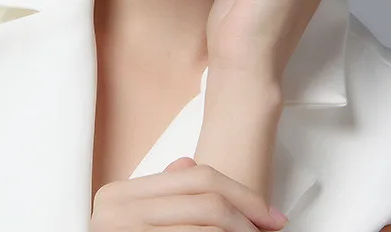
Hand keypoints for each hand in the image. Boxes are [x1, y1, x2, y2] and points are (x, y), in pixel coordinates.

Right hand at [90, 156, 288, 230]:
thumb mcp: (134, 221)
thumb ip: (160, 195)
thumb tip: (187, 165)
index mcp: (118, 195)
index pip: (196, 176)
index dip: (241, 193)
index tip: (270, 213)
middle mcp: (116, 211)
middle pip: (207, 198)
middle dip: (249, 213)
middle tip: (274, 227)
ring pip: (208, 225)